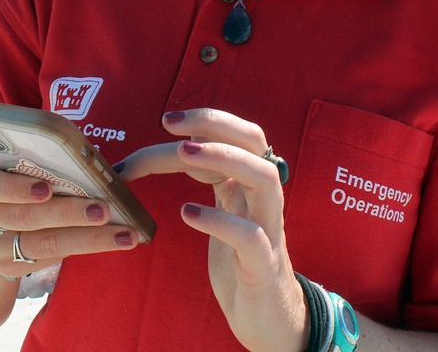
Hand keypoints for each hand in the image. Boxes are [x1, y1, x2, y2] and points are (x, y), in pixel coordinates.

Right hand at [0, 163, 138, 278]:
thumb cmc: (11, 185)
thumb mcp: (11, 171)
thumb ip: (34, 165)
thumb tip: (87, 157)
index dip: (16, 188)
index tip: (46, 187)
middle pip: (24, 217)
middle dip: (67, 213)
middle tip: (103, 209)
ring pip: (43, 244)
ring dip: (87, 238)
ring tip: (122, 233)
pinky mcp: (11, 267)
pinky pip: (50, 258)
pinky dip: (83, 247)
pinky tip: (112, 241)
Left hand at [116, 109, 307, 351]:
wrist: (271, 319)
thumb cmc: (241, 262)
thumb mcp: (224, 212)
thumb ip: (212, 181)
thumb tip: (173, 147)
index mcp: (250, 184)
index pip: (238, 135)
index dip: (206, 120)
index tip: (166, 119)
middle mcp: (263, 198)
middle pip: (255, 141)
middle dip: (214, 123)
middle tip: (169, 124)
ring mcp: (268, 229)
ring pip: (263, 176)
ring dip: (223, 158)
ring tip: (183, 152)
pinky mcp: (263, 265)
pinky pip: (250, 235)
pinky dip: (219, 219)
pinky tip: (188, 213)